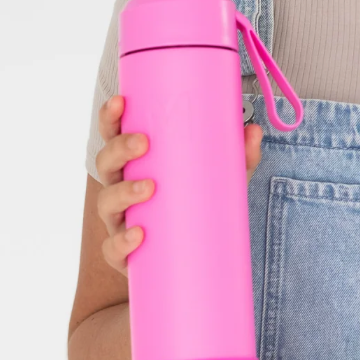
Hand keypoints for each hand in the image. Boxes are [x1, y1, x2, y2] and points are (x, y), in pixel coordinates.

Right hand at [94, 94, 263, 276]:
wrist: (193, 258)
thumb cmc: (198, 205)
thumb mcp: (221, 177)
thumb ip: (238, 155)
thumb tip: (254, 130)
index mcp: (135, 163)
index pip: (113, 135)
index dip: (110, 117)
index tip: (119, 100)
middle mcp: (120, 187)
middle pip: (106, 163)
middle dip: (119, 149)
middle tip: (143, 142)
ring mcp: (119, 220)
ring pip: (106, 202)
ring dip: (123, 192)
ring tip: (149, 187)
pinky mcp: (124, 254)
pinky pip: (112, 248)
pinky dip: (122, 241)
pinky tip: (138, 234)